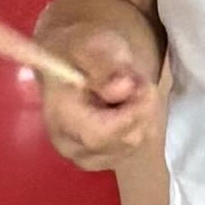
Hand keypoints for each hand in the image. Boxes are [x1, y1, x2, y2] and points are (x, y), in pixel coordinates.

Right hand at [28, 0, 159, 172]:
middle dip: (140, 109)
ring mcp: (84, 156)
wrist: (73, 61)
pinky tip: (126, 107)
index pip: (98, 134)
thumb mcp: (94, 44)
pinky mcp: (101, 160)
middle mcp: (67, 143)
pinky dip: (138, 126)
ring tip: (128, 90)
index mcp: (58, 114)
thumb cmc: (82, 50)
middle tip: (139, 81)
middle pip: (122, 141)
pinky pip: (135, 148)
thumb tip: (122, 88)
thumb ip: (106, 65)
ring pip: (134, 144)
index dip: (129, 116)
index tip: (145, 88)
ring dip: (141, 115)